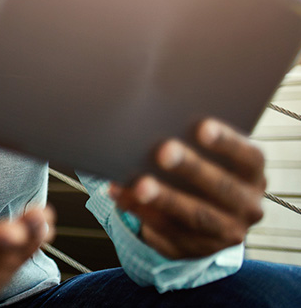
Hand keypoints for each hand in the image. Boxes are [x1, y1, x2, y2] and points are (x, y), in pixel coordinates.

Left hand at [111, 118, 265, 258]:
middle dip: (192, 168)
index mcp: (252, 175)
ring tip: (140, 184)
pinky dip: (141, 212)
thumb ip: (191, 142)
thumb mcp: (207, 158)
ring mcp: (225, 233)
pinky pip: (168, 230)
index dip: (227, 142)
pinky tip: (121, 195)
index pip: (249, 157)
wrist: (204, 221)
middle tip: (164, 150)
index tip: (202, 126)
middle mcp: (247, 206)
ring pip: (196, 215)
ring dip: (166, 199)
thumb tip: (151, 126)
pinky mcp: (196, 248)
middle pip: (223, 187)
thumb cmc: (199, 170)